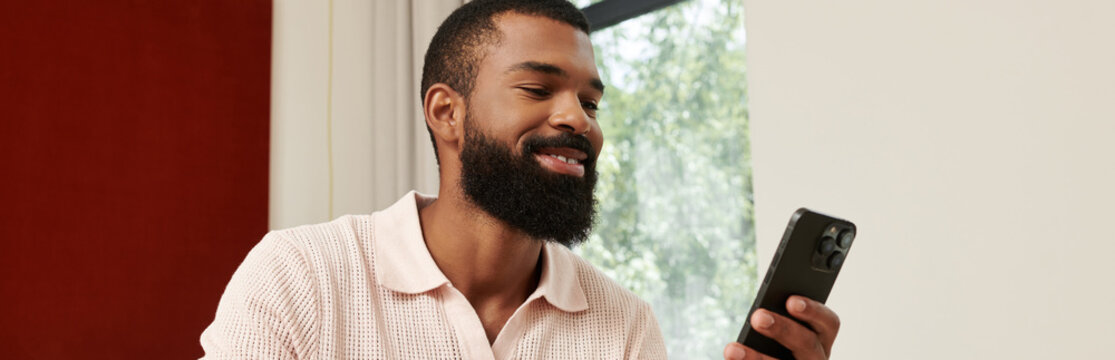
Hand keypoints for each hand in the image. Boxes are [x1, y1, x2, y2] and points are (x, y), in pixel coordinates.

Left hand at [723, 295, 839, 359]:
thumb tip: (760, 313)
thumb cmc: (777, 339)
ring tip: (732, 349)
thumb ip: (779, 315)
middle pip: (807, 343)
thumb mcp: (783, 325)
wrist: (771, 358)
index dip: (813, 310)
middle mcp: (816, 357)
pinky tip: (732, 356)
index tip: (791, 301)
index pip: (828, 322)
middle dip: (782, 329)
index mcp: (822, 337)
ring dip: (756, 357)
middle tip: (758, 317)